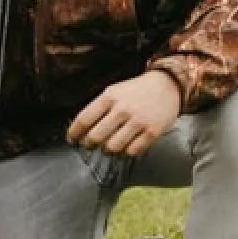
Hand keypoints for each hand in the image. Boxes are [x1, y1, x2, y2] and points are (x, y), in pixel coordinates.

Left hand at [67, 71, 181, 156]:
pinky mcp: (152, 132)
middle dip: (89, 144)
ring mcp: (138, 121)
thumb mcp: (114, 91)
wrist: (166, 85)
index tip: (71, 139)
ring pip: (113, 147)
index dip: (74, 133)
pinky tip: (125, 147)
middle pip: (96, 137)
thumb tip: (81, 128)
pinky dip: (125, 153)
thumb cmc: (135, 91)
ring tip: (107, 147)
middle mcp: (122, 109)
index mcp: (109, 96)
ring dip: (107, 150)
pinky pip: (132, 151)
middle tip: (89, 145)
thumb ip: (98, 108)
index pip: (84, 119)